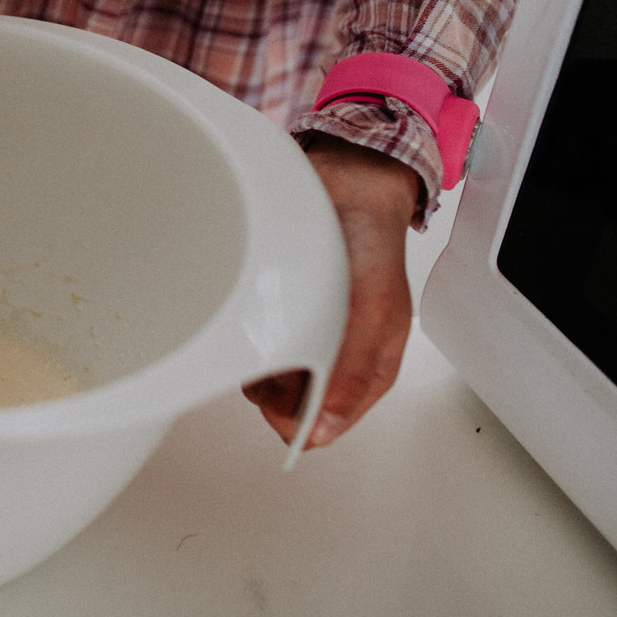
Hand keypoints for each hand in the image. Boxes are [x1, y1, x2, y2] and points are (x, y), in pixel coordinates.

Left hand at [243, 134, 418, 447]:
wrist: (345, 184)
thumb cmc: (370, 243)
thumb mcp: (374, 315)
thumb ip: (351, 374)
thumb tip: (320, 432)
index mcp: (367, 369)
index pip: (323, 424)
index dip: (295, 417)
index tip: (280, 394)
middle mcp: (330, 357)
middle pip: (286, 404)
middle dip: (272, 383)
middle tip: (276, 344)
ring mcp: (300, 334)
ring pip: (261, 376)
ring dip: (253, 355)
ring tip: (268, 314)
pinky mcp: (273, 311)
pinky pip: (247, 341)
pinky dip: (242, 330)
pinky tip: (252, 304)